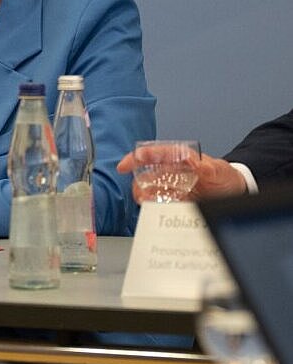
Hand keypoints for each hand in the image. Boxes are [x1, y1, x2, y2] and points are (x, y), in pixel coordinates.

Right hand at [116, 149, 247, 201]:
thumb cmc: (225, 176)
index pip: (156, 154)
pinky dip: (155, 207)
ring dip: (145, 196)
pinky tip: (157, 209)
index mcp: (180, 159)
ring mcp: (172, 187)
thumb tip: (195, 162)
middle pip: (146, 174)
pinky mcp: (174, 201)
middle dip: (139, 183)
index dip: (139, 157)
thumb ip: (206, 167)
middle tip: (140, 192)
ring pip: (149, 190)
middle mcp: (172, 172)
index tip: (128, 163)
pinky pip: (159, 204)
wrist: (235, 192)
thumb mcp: (219, 170)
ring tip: (147, 202)